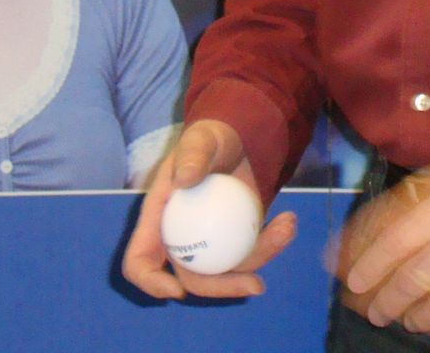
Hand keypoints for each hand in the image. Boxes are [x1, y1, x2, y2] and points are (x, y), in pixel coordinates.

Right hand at [121, 119, 297, 300]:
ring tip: (286, 230)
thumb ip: (192, 154)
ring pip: (229, 271)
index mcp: (157, 222)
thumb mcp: (199, 139)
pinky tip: (288, 221)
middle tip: (256, 284)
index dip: (150, 282)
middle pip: (193, 279)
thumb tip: (185, 178)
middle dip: (224, 288)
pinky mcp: (235, 240)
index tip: (176, 290)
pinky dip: (272, 241)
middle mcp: (180, 240)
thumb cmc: (208, 139)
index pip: (140, 260)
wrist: (237, 141)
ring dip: (261, 258)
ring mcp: (210, 245)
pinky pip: (251, 252)